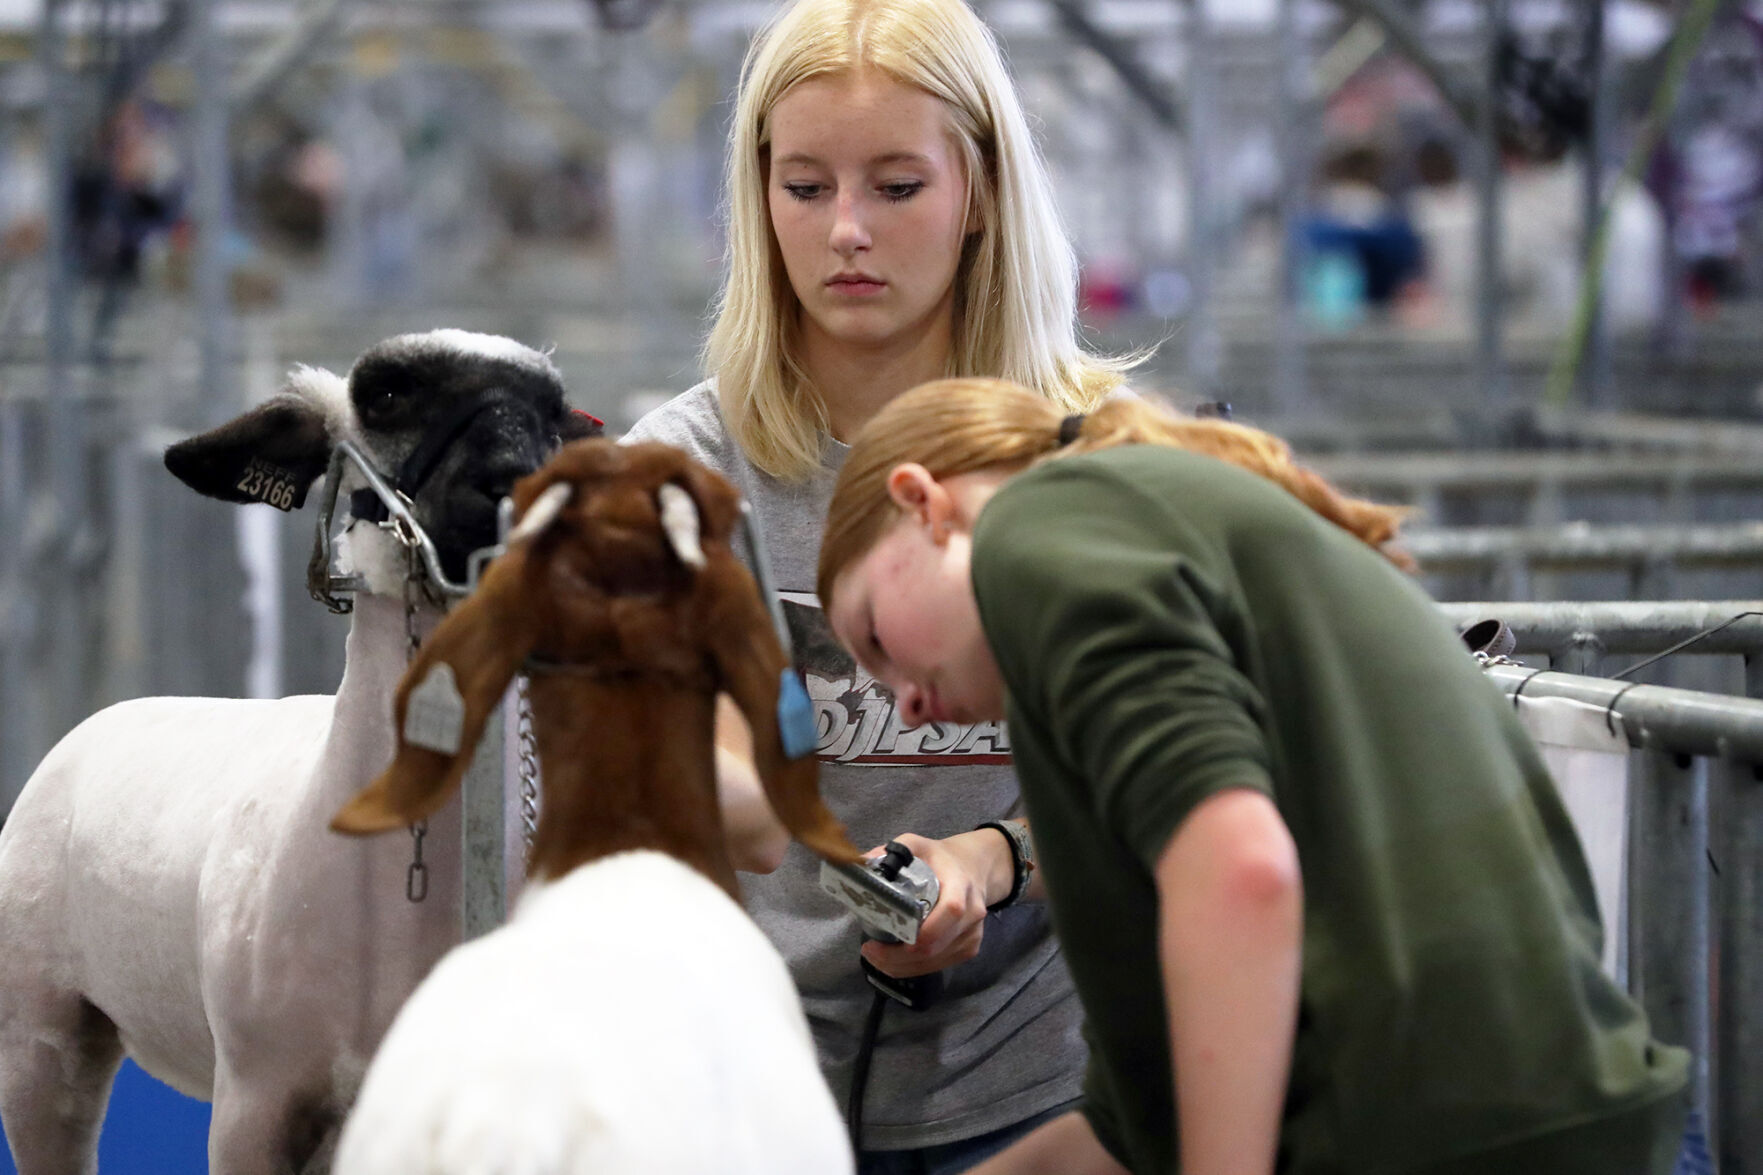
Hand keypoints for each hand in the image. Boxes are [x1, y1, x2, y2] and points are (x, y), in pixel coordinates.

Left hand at [859, 829, 1003, 978]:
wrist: (973, 869)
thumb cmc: (941, 859)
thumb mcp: (917, 845)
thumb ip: (891, 852)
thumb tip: (861, 864)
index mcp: (961, 885)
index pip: (950, 911)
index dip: (922, 932)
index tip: (890, 936)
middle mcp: (972, 914)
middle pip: (935, 946)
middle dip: (898, 956)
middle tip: (869, 951)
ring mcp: (972, 935)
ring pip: (934, 962)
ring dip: (902, 966)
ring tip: (875, 957)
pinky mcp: (968, 948)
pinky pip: (939, 966)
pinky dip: (913, 968)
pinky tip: (893, 962)